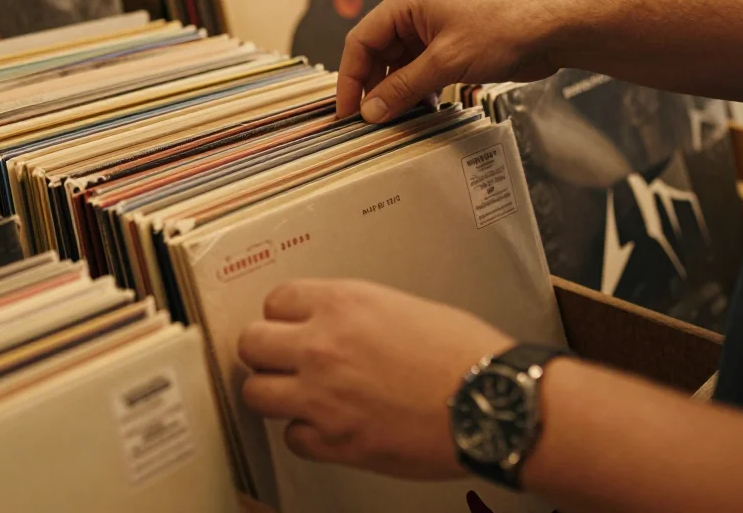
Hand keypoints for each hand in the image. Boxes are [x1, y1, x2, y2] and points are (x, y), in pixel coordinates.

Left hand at [238, 278, 513, 479]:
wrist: (491, 403)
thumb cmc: (465, 355)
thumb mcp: (405, 306)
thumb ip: (357, 312)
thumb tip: (336, 322)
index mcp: (342, 304)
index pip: (274, 300)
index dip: (281, 316)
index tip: (287, 325)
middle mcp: (322, 347)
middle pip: (251, 344)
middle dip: (265, 352)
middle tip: (279, 360)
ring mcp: (322, 397)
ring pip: (256, 393)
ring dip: (274, 394)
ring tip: (294, 395)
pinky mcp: (334, 441)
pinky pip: (292, 437)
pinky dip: (306, 435)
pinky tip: (326, 427)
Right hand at [337, 0, 568, 122]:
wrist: (553, 29)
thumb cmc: (505, 28)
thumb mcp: (446, 62)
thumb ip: (403, 88)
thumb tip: (371, 111)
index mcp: (407, 2)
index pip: (361, 40)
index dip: (350, 78)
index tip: (348, 111)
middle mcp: (416, 13)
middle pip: (378, 55)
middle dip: (374, 88)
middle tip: (370, 121)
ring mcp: (434, 31)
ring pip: (399, 67)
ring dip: (397, 93)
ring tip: (397, 119)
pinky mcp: (451, 48)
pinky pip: (421, 72)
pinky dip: (418, 92)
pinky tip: (425, 109)